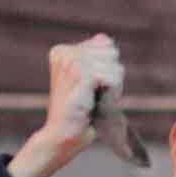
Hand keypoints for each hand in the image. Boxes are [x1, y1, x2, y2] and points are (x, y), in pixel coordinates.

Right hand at [42, 33, 125, 149]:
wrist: (61, 137)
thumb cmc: (78, 114)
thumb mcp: (89, 82)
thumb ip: (98, 58)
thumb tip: (106, 39)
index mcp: (63, 51)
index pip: (106, 45)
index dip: (108, 70)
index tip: (92, 88)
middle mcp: (65, 52)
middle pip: (112, 53)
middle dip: (111, 77)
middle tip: (94, 98)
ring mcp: (70, 62)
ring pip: (114, 65)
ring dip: (111, 88)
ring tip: (93, 102)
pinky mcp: (79, 75)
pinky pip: (112, 77)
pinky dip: (111, 94)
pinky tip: (95, 105)